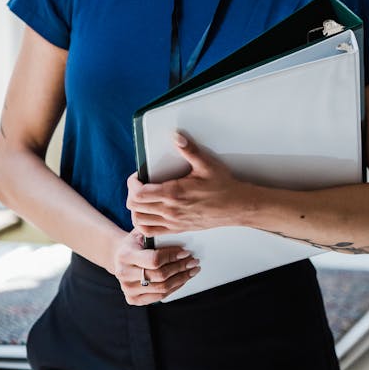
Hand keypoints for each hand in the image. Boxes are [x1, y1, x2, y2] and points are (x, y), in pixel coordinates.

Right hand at [111, 227, 199, 304]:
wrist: (119, 257)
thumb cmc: (135, 243)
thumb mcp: (141, 233)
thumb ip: (155, 233)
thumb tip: (178, 232)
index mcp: (125, 255)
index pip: (154, 260)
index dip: (172, 257)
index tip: (186, 252)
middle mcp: (124, 274)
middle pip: (160, 276)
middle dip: (181, 268)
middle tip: (194, 261)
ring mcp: (127, 289)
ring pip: (162, 288)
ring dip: (181, 279)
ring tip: (192, 270)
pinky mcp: (132, 299)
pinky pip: (159, 297)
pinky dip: (174, 288)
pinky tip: (182, 280)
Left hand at [126, 132, 250, 236]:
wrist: (237, 207)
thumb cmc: (224, 187)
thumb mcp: (207, 164)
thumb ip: (189, 150)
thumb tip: (176, 137)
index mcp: (174, 193)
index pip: (138, 194)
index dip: (132, 183)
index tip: (137, 176)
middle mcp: (171, 210)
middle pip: (135, 207)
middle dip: (131, 194)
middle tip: (138, 184)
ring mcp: (174, 222)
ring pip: (140, 221)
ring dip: (136, 210)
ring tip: (141, 199)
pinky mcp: (178, 228)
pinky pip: (152, 232)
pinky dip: (144, 224)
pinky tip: (148, 214)